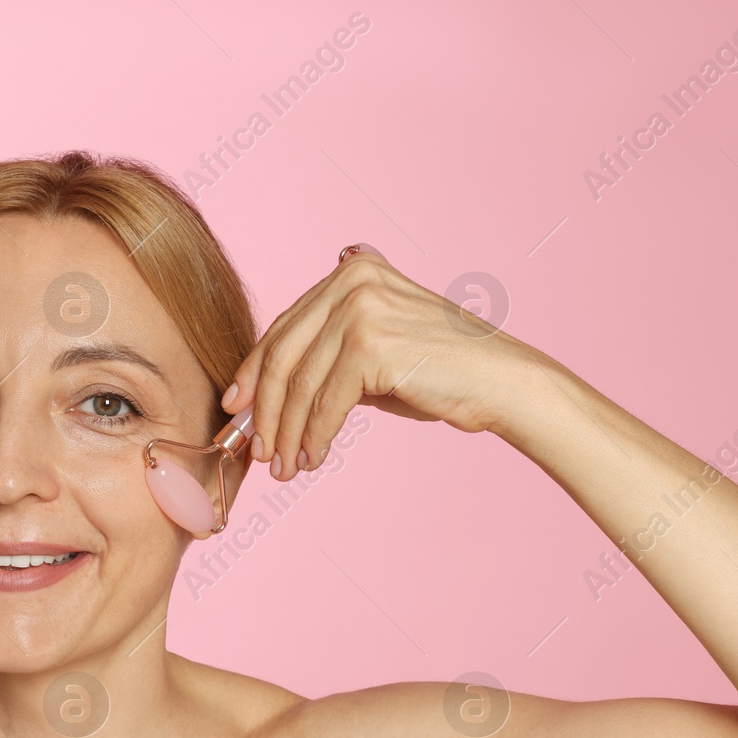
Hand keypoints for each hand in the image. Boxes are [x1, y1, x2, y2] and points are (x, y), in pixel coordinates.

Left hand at [220, 243, 536, 479]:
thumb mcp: (376, 350)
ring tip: (284, 465)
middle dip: (264, 410)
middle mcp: (352, 280)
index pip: (286, 327)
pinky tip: (313, 458)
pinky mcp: (370, 345)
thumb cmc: (441, 372)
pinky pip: (326, 403)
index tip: (236, 409)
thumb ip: (330, 354)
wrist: (500, 382)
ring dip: (287, 432)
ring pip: (301, 384)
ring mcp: (361, 309)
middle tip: (257, 450)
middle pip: (285, 354)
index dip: (255, 373)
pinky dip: (314, 437)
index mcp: (351, 271)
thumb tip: (264, 393)